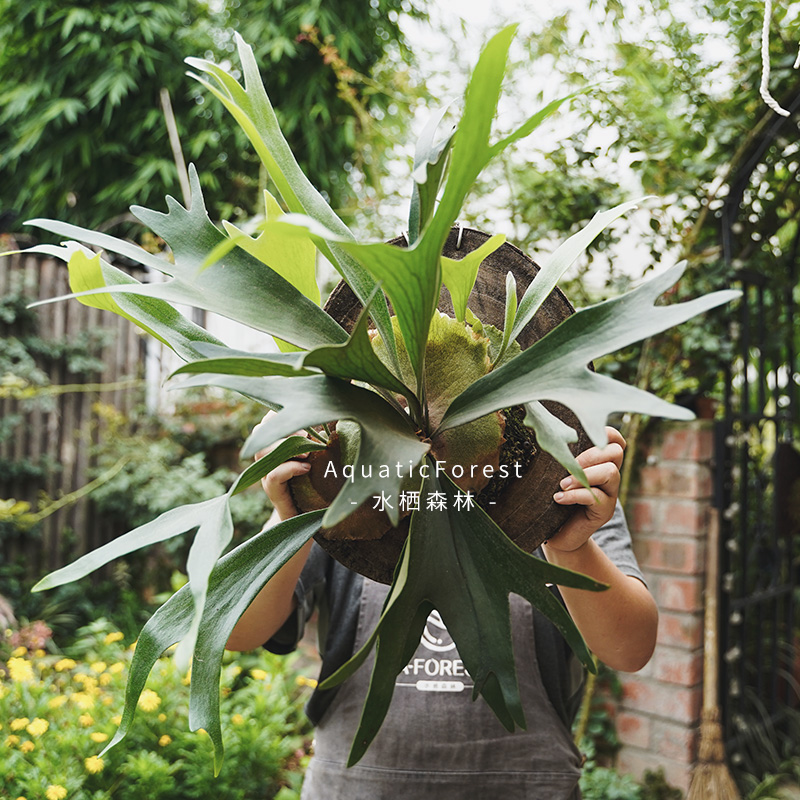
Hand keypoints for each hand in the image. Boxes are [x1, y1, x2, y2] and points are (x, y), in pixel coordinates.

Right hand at [255, 411, 310, 520]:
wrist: (309, 517)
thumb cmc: (316, 483)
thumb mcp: (316, 457)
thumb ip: (316, 440)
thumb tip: (334, 419)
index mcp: (273, 447)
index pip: (265, 424)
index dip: (276, 416)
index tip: (298, 415)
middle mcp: (266, 461)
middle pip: (259, 435)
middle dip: (281, 429)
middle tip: (305, 434)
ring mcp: (266, 477)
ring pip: (262, 454)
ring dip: (286, 448)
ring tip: (308, 453)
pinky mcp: (274, 493)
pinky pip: (273, 476)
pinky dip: (290, 468)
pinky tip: (306, 468)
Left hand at [545, 426, 625, 552]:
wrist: (557, 534)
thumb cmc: (555, 498)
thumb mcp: (558, 474)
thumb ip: (561, 458)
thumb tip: (547, 436)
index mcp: (600, 462)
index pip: (614, 440)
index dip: (605, 433)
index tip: (582, 437)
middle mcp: (610, 476)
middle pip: (615, 452)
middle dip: (590, 455)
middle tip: (567, 465)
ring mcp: (610, 494)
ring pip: (611, 472)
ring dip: (584, 475)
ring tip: (562, 484)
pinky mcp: (605, 512)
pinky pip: (596, 497)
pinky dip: (575, 495)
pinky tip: (559, 498)